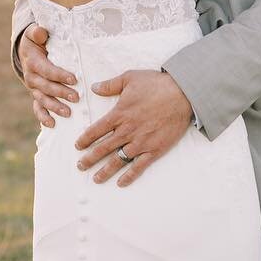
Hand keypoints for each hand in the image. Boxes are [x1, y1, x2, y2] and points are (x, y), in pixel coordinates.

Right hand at [17, 24, 78, 128]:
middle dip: (61, 93)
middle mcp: (31, 77)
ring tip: (68, 113)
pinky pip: (37, 108)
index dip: (60, 75)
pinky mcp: (36, 95)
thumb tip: (41, 33)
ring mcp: (33, 88)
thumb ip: (37, 32)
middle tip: (77, 97)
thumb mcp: (34, 32)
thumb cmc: (35, 41)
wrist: (26, 51)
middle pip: (46, 87)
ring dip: (55, 106)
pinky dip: (43, 116)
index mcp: (33, 62)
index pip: (47, 70)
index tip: (74, 79)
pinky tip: (52, 124)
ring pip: (43, 99)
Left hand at [75, 69, 193, 186]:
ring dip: (106, 171)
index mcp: (119, 114)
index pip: (96, 130)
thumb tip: (94, 88)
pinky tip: (121, 183)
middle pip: (103, 148)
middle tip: (81, 166)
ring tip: (96, 179)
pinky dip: (129, 176)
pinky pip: (139, 166)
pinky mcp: (155, 149)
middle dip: (90, 159)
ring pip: (118, 160)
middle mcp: (127, 130)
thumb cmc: (157, 84)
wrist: (183, 94)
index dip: (85, 139)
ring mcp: (141, 142)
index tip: (78, 146)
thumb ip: (110, 85)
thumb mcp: (130, 78)